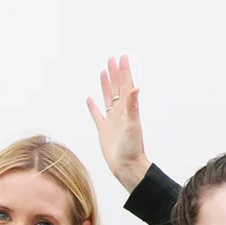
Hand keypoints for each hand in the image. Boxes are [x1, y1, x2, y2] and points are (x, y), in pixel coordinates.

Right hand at [85, 54, 149, 192]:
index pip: (125, 85)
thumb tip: (135, 88)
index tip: (122, 58)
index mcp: (127, 109)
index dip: (124, 71)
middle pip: (116, 88)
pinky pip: (97, 114)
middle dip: (115, 73)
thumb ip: (132, 106)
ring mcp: (111, 120)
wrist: (126, 166)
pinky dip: (93, 106)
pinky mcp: (104, 130)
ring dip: (106, 85)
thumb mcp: (133, 125)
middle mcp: (120, 112)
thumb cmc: (132, 148)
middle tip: (112, 59)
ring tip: (103, 72)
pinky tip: (90, 99)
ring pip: (107, 98)